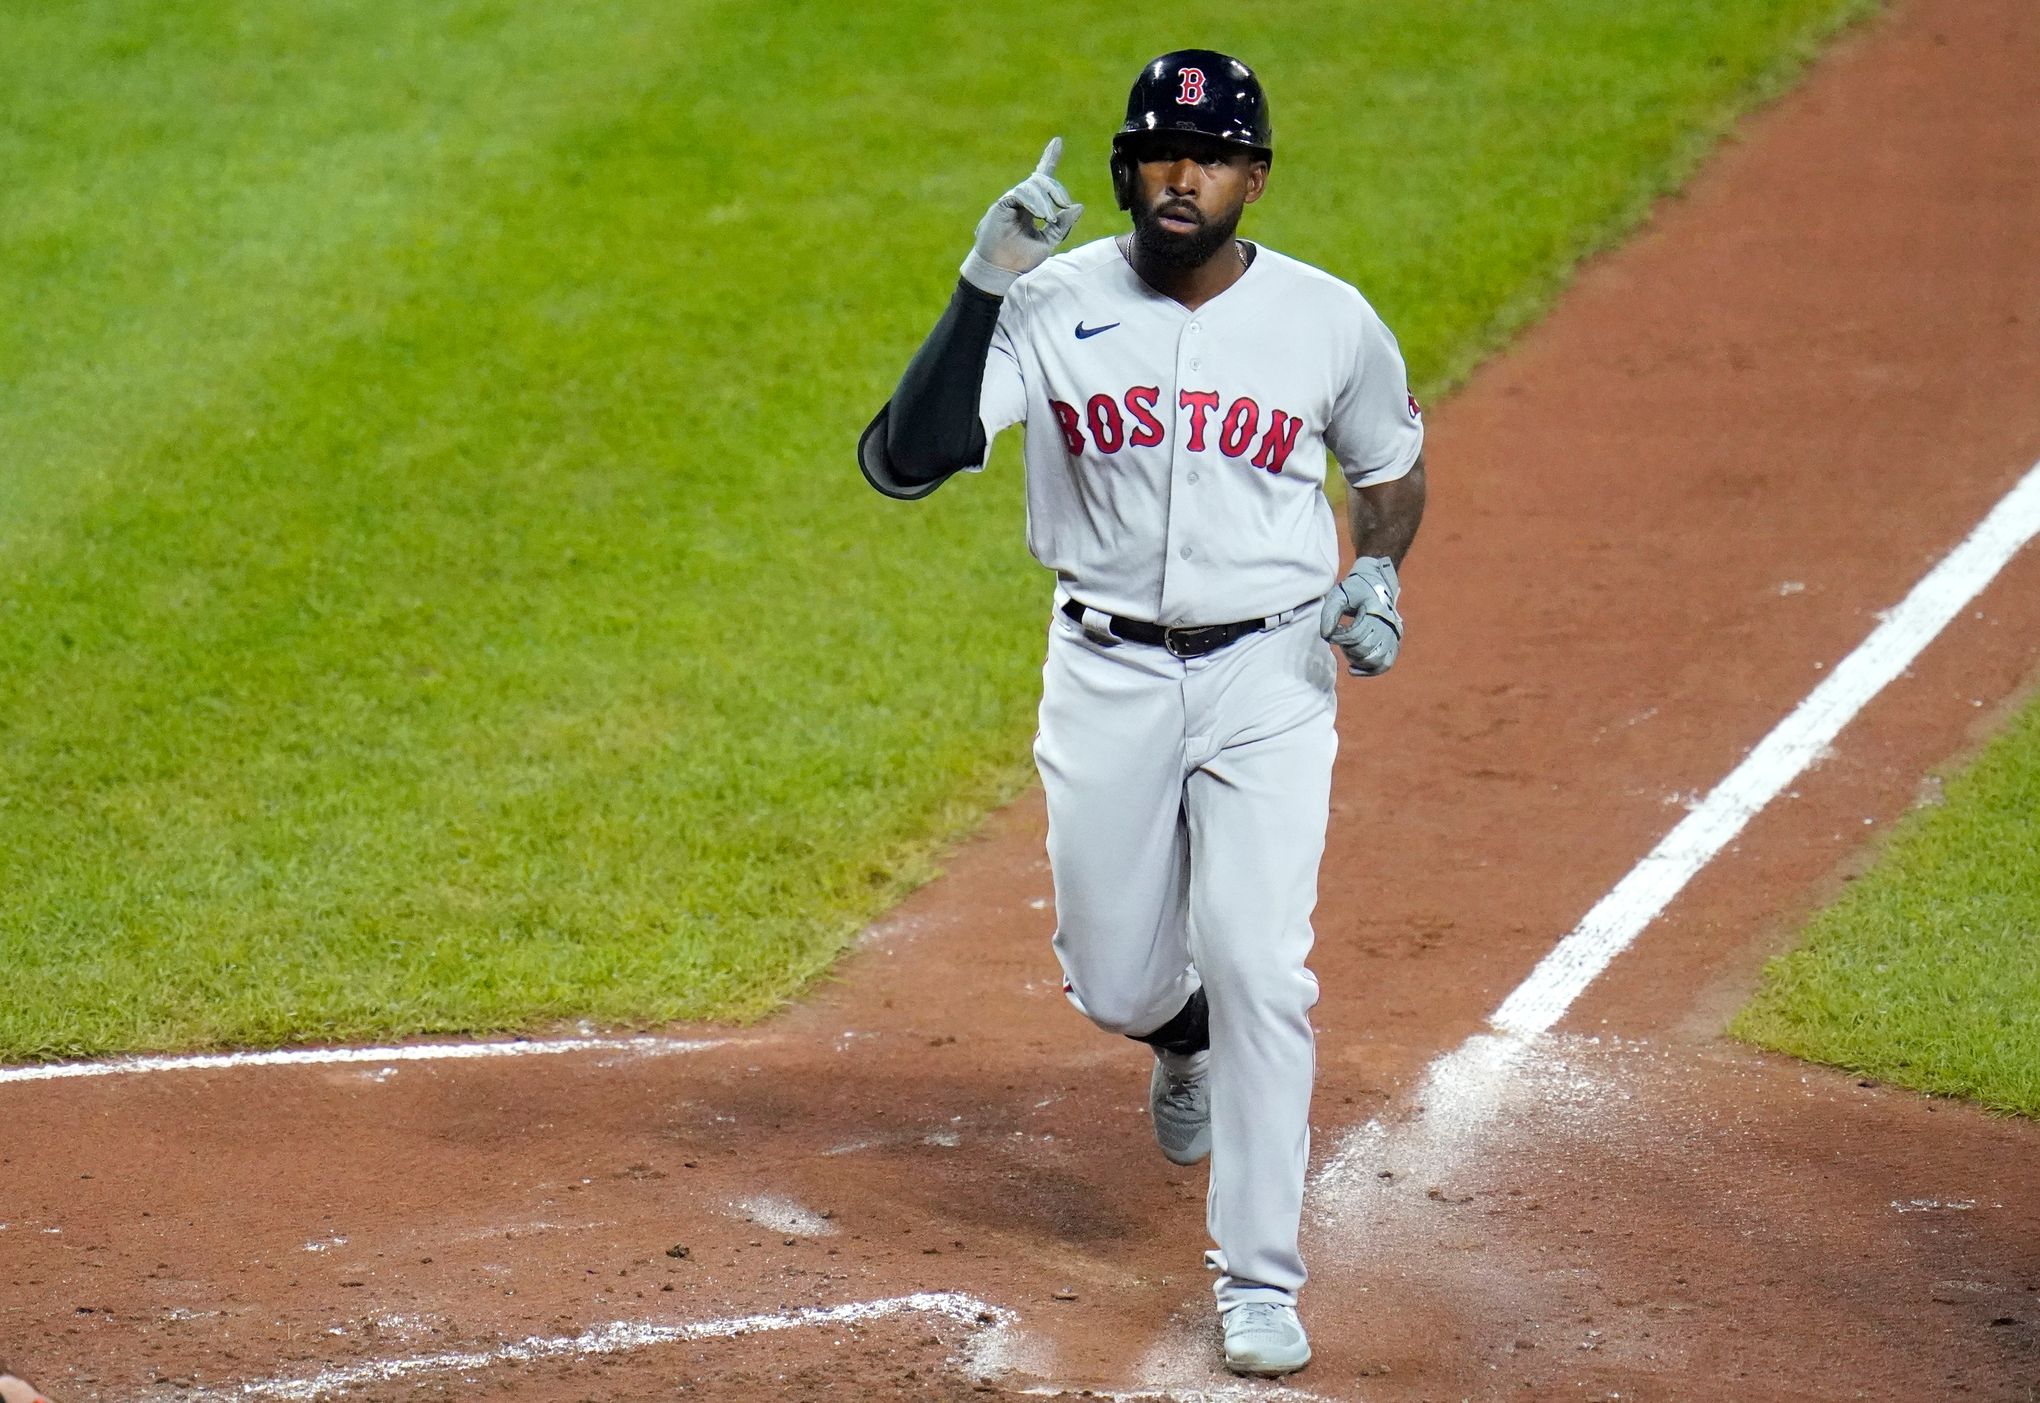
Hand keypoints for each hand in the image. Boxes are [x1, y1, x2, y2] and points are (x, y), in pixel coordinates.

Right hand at [959, 138, 1083, 295]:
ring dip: (1046, 200)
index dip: (1049, 159)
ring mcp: (1010, 201)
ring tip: (1049, 219)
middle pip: (1041, 180)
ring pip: (1032, 185)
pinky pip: (1021, 193)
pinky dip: (1034, 202)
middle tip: (1064, 205)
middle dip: (1056, 189)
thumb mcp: (1048, 241)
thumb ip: (1062, 225)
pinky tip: (1041, 215)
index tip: (1057, 142)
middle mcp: (1021, 200)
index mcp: (1032, 207)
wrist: (1002, 270)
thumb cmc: (1022, 260)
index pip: (1042, 179)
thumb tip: (1078, 206)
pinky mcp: (1002, 204)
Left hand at [1319, 556, 1402, 676]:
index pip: (1355, 635)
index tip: (1329, 634)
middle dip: (1347, 647)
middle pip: (1365, 649)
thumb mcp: (1339, 595)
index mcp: (1376, 611)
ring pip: (1376, 660)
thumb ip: (1329, 614)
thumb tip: (1326, 636)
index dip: (1338, 638)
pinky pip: (1386, 664)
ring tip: (1347, 649)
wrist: (1377, 582)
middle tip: (1340, 638)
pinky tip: (1352, 669)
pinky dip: (1370, 670)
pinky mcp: (1394, 642)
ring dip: (1357, 659)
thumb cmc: (1354, 589)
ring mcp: (1394, 635)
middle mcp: (1388, 625)